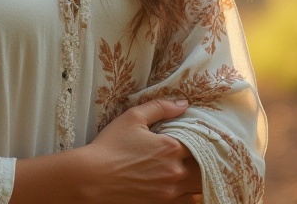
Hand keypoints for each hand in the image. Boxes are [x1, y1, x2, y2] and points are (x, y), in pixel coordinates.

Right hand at [73, 98, 203, 202]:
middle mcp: (175, 171)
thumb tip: (183, 104)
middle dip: (204, 159)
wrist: (91, 178)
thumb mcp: (132, 118)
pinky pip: (188, 202)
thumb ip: (160, 107)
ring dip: (199, 177)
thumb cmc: (110, 146)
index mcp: (171, 147)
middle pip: (205, 166)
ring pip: (200, 186)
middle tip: (198, 153)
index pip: (202, 142)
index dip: (202, 138)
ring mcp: (170, 191)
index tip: (200, 136)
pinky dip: (191, 194)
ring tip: (194, 170)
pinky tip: (186, 187)